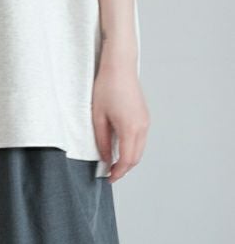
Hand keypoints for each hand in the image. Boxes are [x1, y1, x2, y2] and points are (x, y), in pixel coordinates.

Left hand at [91, 59, 149, 182]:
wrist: (120, 65)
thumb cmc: (107, 86)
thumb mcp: (98, 115)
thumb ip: (102, 140)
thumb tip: (105, 158)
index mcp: (130, 129)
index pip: (127, 160)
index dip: (118, 172)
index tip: (108, 178)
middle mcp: (142, 127)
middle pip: (135, 157)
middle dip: (124, 168)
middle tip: (109, 172)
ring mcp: (145, 121)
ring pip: (139, 149)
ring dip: (129, 157)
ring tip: (113, 159)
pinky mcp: (145, 116)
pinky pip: (141, 138)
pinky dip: (132, 146)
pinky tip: (120, 144)